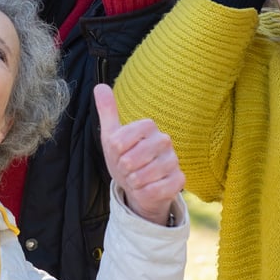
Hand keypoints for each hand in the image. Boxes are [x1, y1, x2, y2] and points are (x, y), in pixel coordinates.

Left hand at [95, 84, 184, 225]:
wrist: (139, 186)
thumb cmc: (125, 158)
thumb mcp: (112, 136)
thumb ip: (107, 111)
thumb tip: (100, 86)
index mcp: (148, 126)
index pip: (119, 141)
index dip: (114, 152)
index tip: (119, 154)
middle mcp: (164, 140)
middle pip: (130, 160)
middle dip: (122, 170)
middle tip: (127, 169)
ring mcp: (173, 160)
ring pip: (142, 176)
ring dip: (133, 182)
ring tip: (136, 179)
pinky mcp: (179, 180)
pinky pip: (155, 190)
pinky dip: (144, 193)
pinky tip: (146, 189)